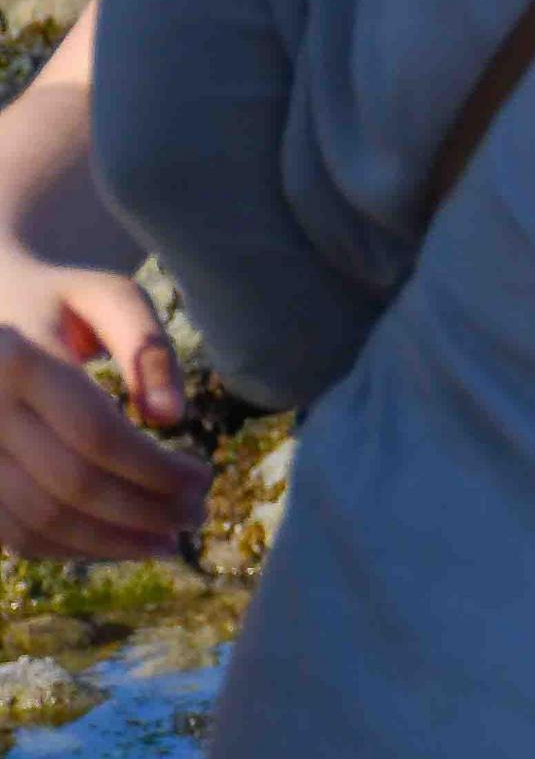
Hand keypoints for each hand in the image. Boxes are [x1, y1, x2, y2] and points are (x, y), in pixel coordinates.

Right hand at [0, 248, 204, 559]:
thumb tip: (171, 417)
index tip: (205, 481)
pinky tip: (113, 544)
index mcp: (17, 357)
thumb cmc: (57, 299)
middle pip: (70, 483)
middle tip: (196, 519)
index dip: (156, 470)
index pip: (98, 435)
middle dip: (142, 512)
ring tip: (164, 544)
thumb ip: (148, 348)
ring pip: (35, 520)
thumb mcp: (109, 296)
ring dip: (107, 543)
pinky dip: (64, 548)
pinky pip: (8, 531)